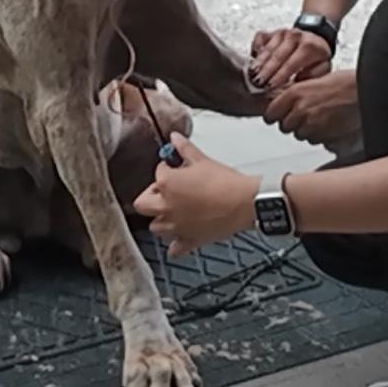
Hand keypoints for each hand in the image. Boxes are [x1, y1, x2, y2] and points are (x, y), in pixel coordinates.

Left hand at [133, 133, 257, 255]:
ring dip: (161, 219)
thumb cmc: (225, 183)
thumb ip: (184, 149)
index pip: (158, 172)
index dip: (167, 168)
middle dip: (151, 196)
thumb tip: (175, 138)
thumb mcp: (202, 160)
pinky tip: (181, 236)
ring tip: (174, 211)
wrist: (244, 202)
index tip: (176, 167)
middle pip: (143, 204)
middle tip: (165, 190)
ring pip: (156, 227)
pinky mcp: (189, 240)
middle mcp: (166, 207)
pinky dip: (175, 244)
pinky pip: (174, 249)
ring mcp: (176, 227)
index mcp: (167, 184)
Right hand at [250, 26, 332, 87]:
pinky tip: (252, 60)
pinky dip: (255, 48)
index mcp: (308, 47)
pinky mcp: (272, 31)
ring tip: (252, 75)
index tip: (271, 86)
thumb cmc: (317, 56)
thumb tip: (297, 80)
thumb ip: (313, 75)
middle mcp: (294, 36)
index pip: (291, 64)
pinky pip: (260, 38)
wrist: (315, 37)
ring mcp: (282, 33)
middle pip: (276, 56)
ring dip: (259, 63)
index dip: (280, 76)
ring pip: (267, 49)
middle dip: (266, 71)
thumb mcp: (324, 67)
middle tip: (258, 83)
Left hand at [263, 70, 361, 147]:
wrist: (365, 92)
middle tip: (304, 116)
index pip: (270, 113)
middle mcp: (300, 109)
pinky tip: (328, 124)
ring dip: (306, 130)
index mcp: (295, 93)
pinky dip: (319, 136)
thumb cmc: (345, 83)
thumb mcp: (314, 81)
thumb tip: (284, 102)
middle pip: (284, 127)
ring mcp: (312, 124)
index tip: (277, 116)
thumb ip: (297, 93)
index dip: (274, 115)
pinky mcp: (324, 136)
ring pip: (299, 135)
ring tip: (320, 118)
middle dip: (292, 123)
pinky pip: (315, 140)